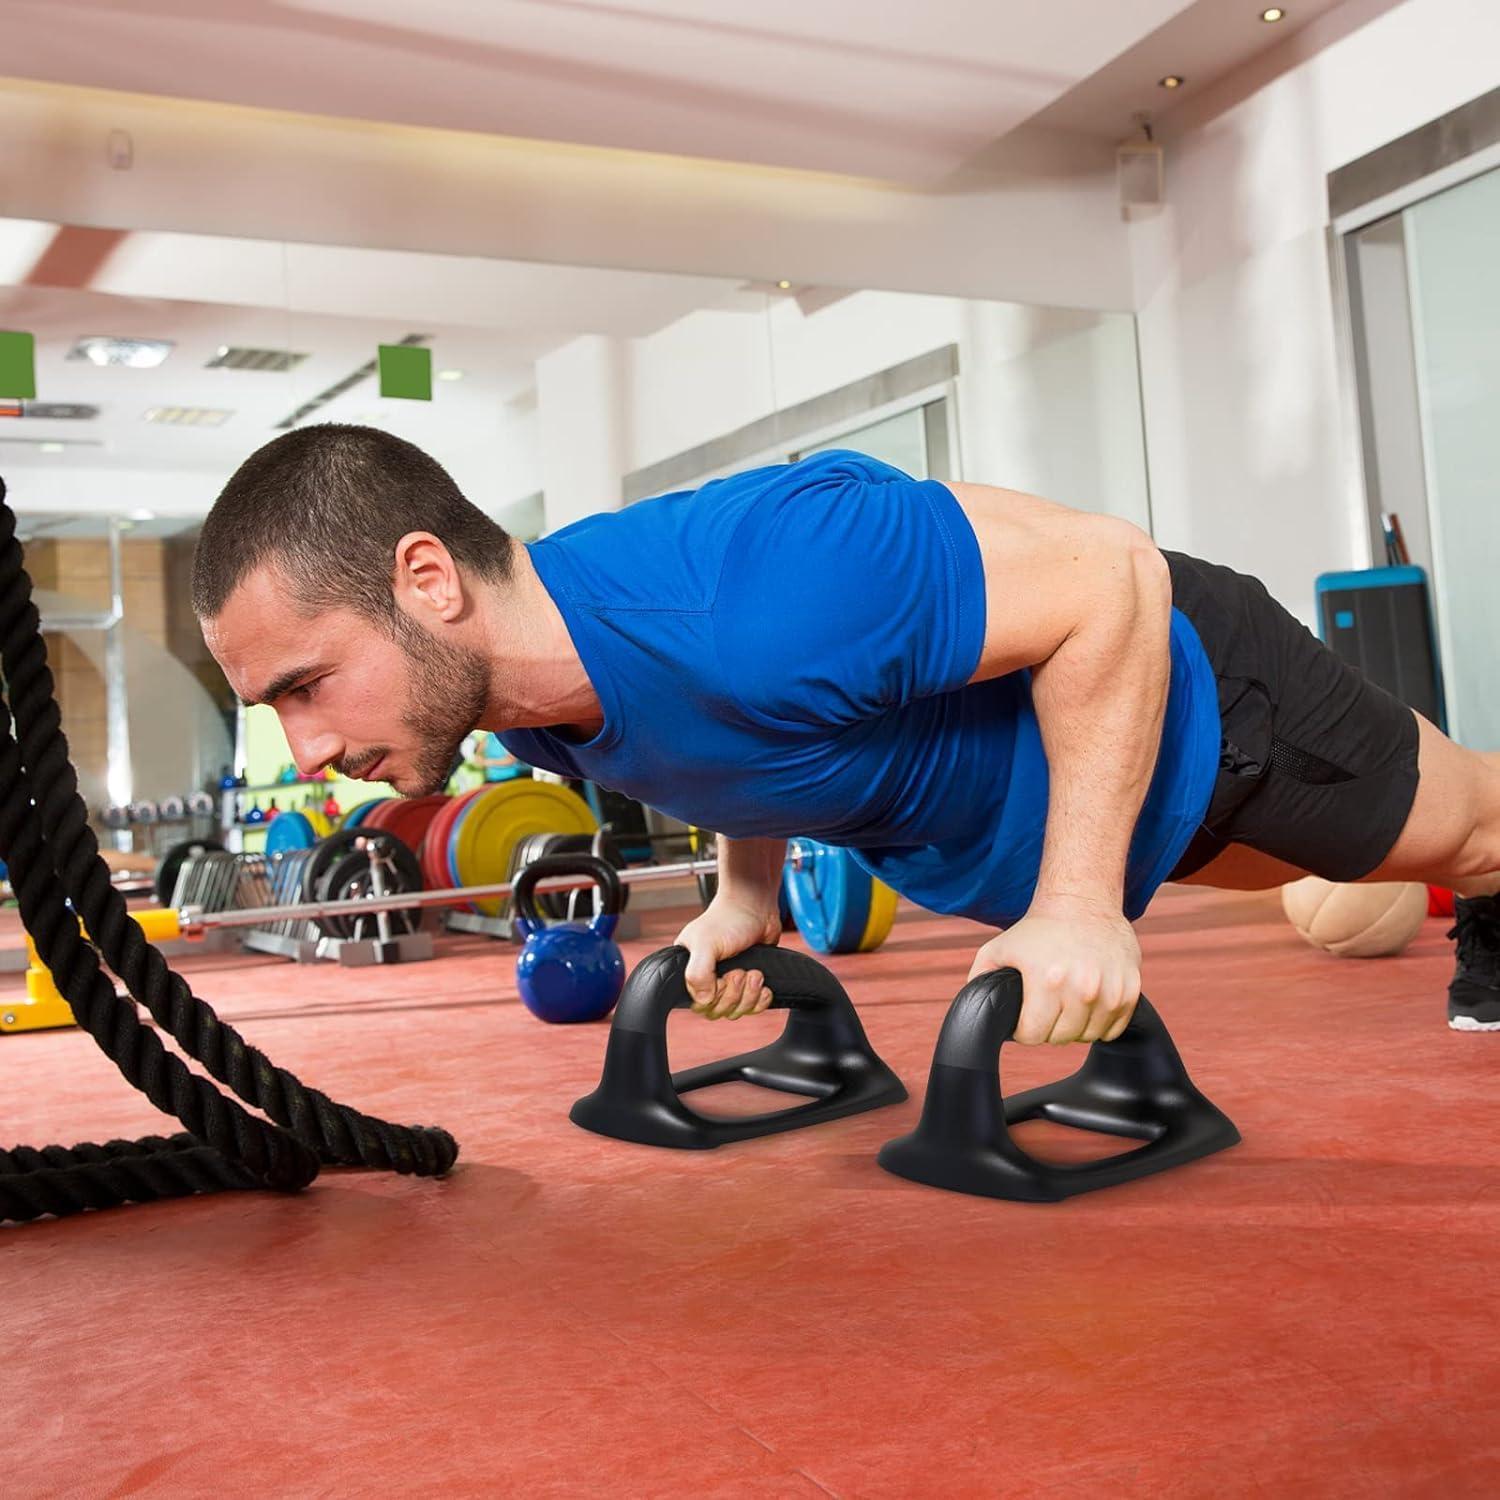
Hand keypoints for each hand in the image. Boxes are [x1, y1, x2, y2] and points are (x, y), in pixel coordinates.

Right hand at [674, 894, 780, 1019]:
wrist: (756, 905)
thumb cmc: (728, 919)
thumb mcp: (706, 943)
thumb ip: (698, 973)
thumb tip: (703, 1001)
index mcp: (690, 970)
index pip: (697, 1004)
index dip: (714, 998)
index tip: (724, 978)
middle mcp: (708, 978)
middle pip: (718, 1011)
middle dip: (734, 995)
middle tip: (741, 972)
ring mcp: (729, 981)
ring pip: (736, 1010)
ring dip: (749, 996)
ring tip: (755, 973)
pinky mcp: (749, 982)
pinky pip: (752, 1006)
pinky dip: (760, 1000)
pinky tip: (764, 985)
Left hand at [966, 897, 1140, 1045]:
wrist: (1082, 901)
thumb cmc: (1039, 928)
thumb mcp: (999, 948)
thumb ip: (980, 980)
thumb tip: (976, 1011)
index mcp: (1047, 980)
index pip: (1034, 1035)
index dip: (1024, 1030)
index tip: (1025, 1019)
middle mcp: (1082, 988)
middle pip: (1062, 1038)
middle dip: (1050, 1027)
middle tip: (1046, 1008)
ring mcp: (1109, 990)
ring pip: (1088, 1035)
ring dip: (1075, 1026)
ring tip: (1066, 1004)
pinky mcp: (1130, 990)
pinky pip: (1114, 1028)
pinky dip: (1100, 1023)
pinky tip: (1088, 1004)